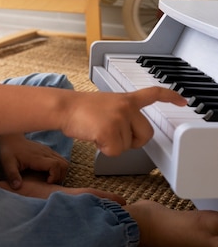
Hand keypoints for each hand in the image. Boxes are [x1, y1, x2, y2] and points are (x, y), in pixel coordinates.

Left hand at [0, 134, 68, 189]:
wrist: (12, 139)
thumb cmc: (9, 152)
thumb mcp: (7, 164)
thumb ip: (12, 175)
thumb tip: (17, 187)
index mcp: (37, 157)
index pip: (55, 165)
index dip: (55, 176)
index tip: (47, 182)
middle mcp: (45, 153)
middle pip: (63, 164)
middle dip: (60, 176)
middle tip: (51, 183)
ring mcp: (48, 151)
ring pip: (64, 161)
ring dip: (61, 172)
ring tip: (51, 179)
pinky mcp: (48, 151)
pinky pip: (60, 159)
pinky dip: (59, 168)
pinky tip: (49, 173)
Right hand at [62, 86, 185, 156]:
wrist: (64, 108)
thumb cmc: (81, 110)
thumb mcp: (107, 105)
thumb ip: (123, 115)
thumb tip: (131, 135)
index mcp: (126, 99)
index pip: (153, 94)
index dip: (171, 97)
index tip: (183, 101)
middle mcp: (126, 107)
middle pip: (146, 134)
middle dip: (134, 141)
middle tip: (115, 136)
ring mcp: (119, 118)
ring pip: (128, 146)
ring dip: (113, 144)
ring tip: (97, 130)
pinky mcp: (109, 131)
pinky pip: (115, 152)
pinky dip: (104, 150)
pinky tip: (94, 136)